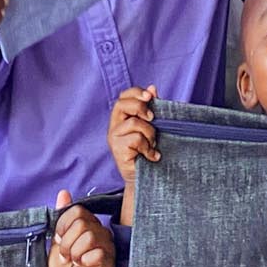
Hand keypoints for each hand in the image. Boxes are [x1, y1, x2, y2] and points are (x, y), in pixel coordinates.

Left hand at [49, 191, 115, 266]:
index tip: (59, 239)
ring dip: (74, 252)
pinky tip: (83, 266)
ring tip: (74, 261)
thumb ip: (61, 218)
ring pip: (89, 237)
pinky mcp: (109, 264)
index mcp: (89, 224)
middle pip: (82, 223)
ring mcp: (107, 248)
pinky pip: (97, 254)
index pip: (77, 211)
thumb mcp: (57, 241)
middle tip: (66, 255)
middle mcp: (101, 232)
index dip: (63, 225)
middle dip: (67, 241)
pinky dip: (84, 261)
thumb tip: (64, 193)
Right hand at [108, 84, 157, 205]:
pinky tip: (151, 156)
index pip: (123, 96)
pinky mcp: (117, 149)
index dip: (135, 92)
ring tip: (152, 145)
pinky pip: (136, 138)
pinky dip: (148, 147)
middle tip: (152, 119)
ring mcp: (114, 137)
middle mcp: (114, 126)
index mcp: (121, 117)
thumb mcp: (152, 127)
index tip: (150, 96)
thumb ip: (151, 108)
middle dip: (141, 107)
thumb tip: (153, 88)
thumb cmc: (148, 151)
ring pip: (134, 122)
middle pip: (122, 104)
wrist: (144, 178)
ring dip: (150, 133)